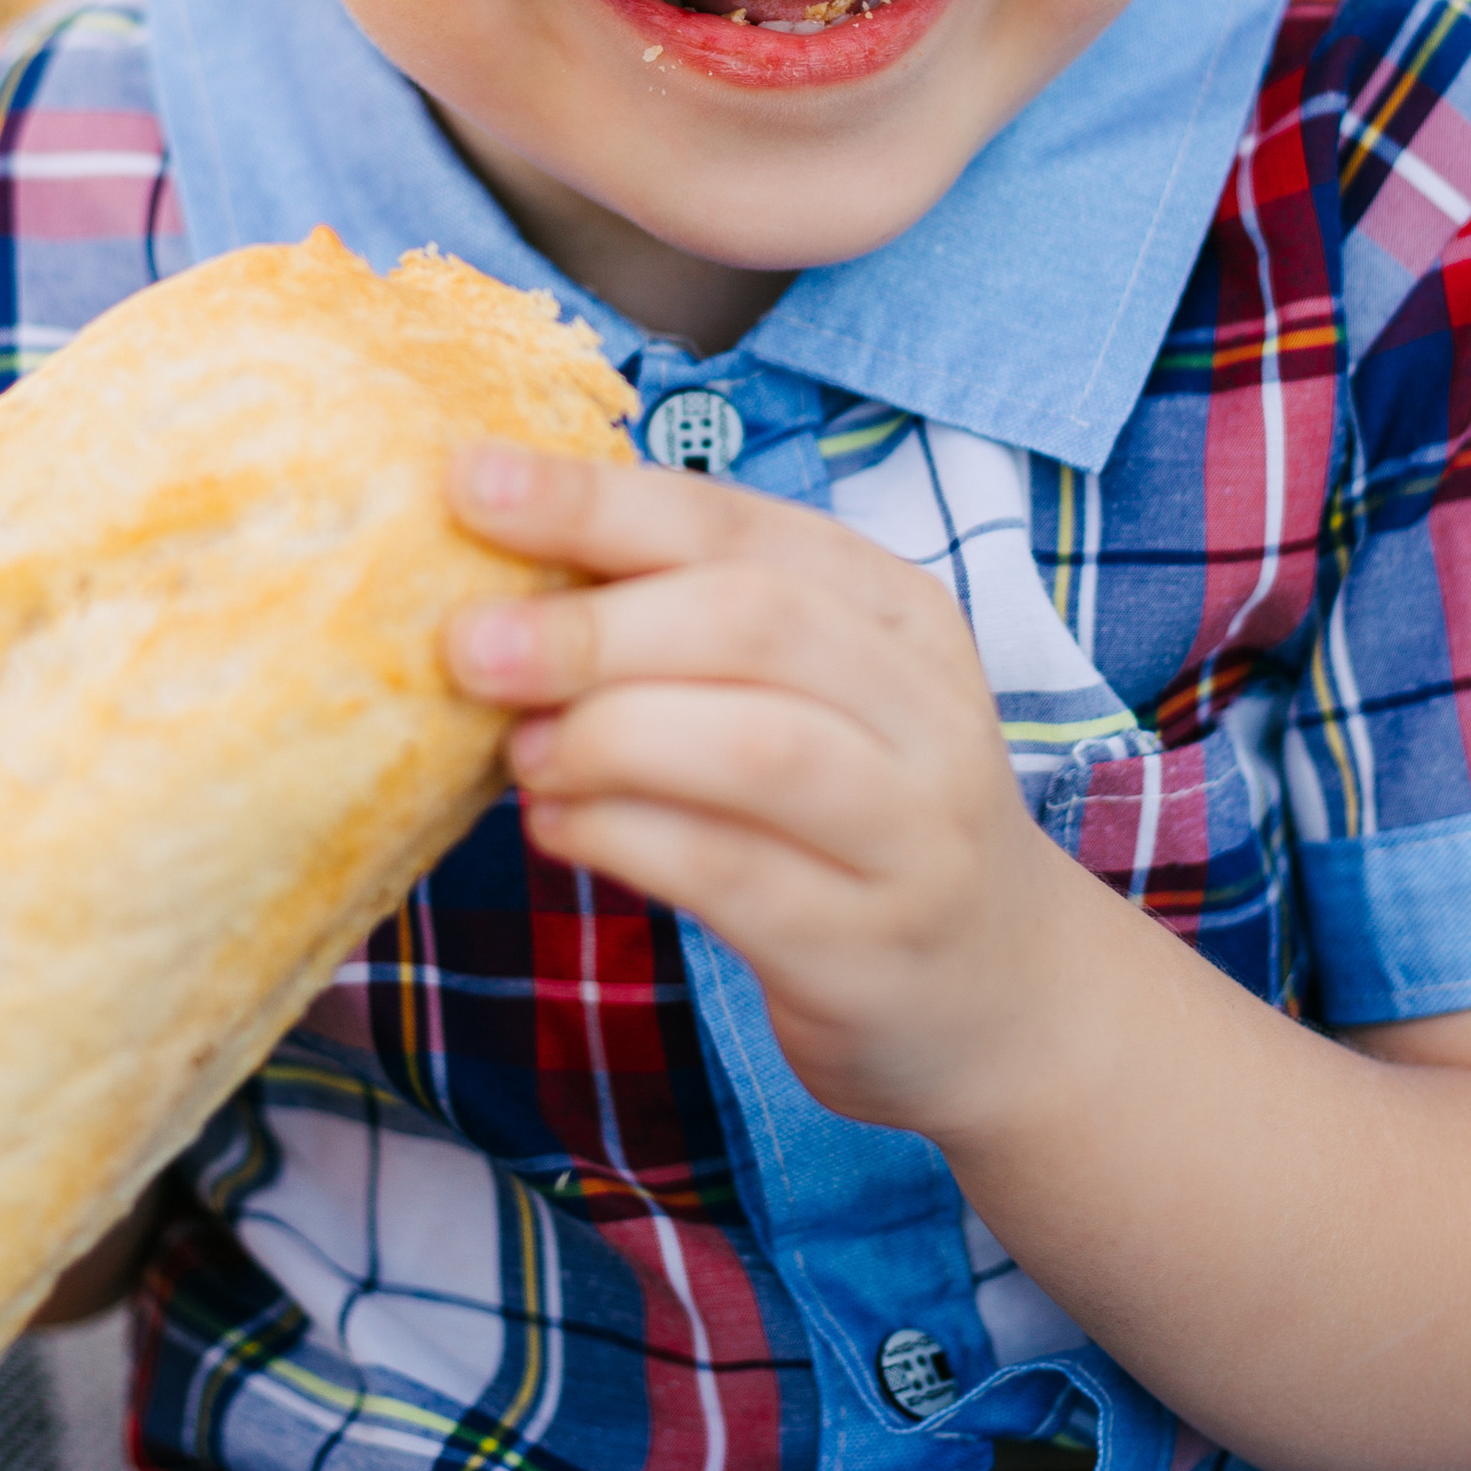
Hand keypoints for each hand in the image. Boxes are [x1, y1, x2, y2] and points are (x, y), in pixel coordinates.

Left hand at [443, 442, 1063, 1137]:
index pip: (735, 524)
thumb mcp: (815, 690)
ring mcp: (911, 830)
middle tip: (469, 643)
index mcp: (896, 607)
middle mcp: (924, 705)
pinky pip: (733, 874)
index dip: (594, 501)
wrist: (1003, 987)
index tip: (467, 483)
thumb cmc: (860, 809)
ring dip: (612, 736)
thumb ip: (691, 625)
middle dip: (594, 626)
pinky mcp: (868, 946)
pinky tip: (559, 825)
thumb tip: (499, 577)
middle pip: (753, 623)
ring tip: (522, 750)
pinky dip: (624, 839)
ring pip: (757, 747)